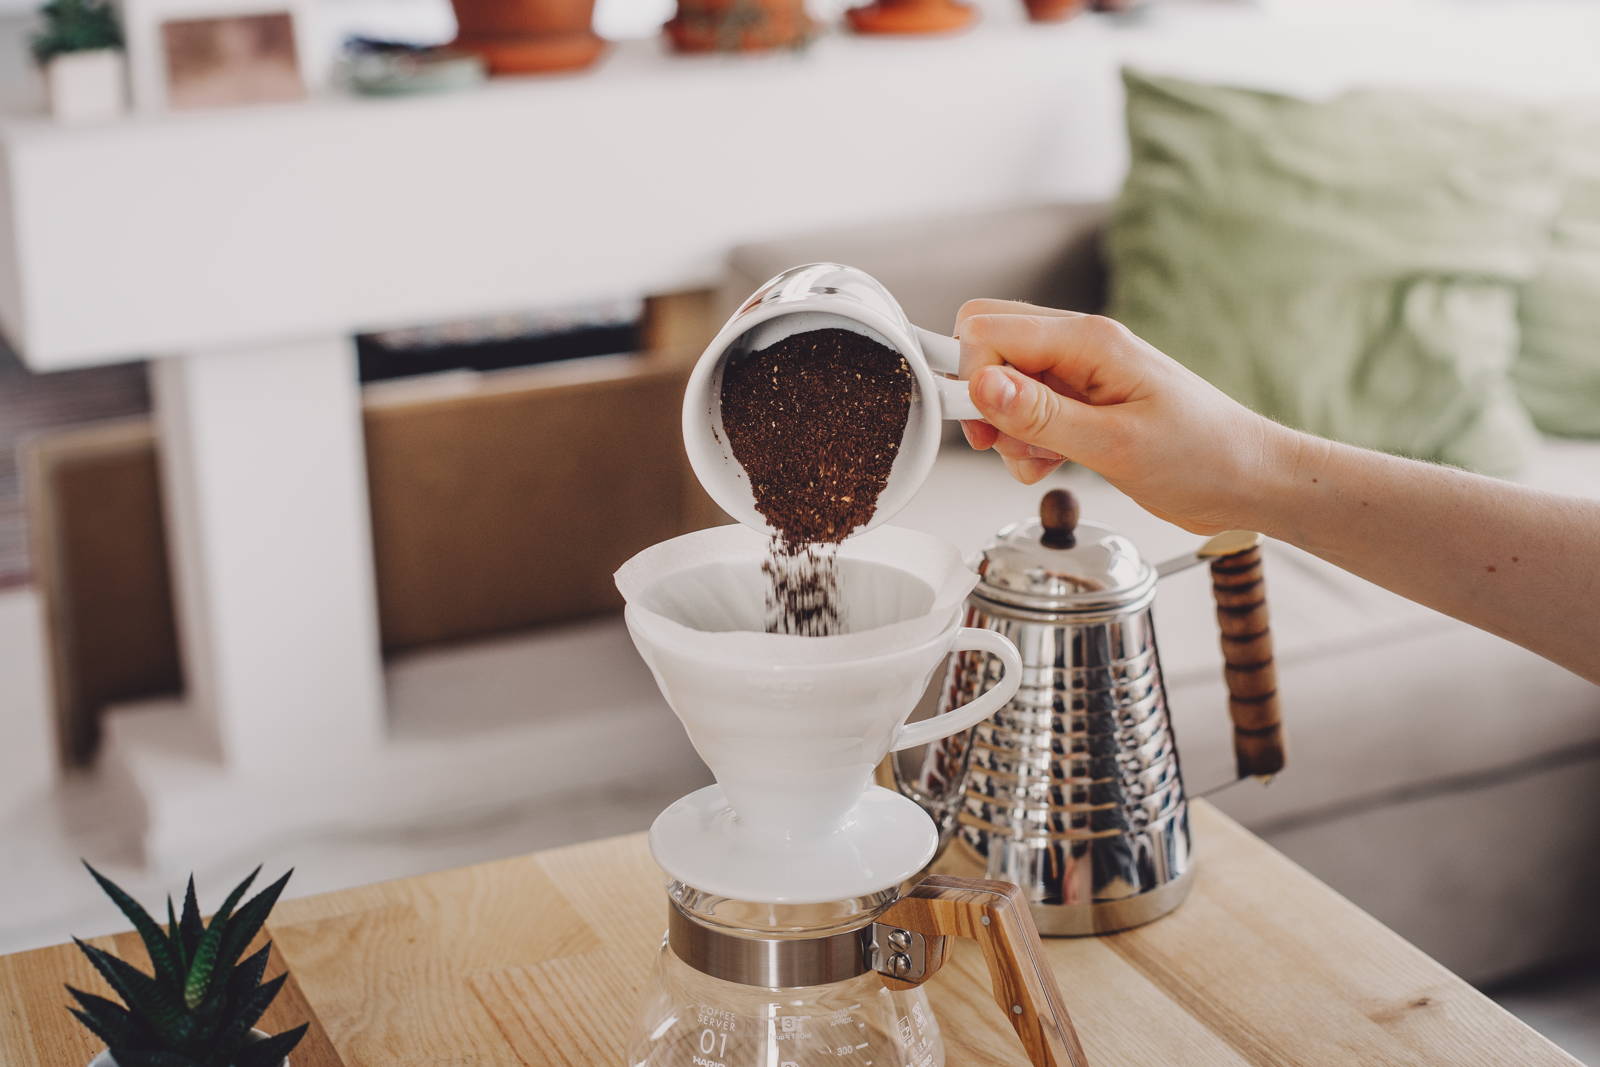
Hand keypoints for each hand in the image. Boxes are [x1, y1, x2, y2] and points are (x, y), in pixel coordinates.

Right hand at [955, 299, 1292, 534]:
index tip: (982, 426)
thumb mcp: (1116, 444)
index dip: (972, 378)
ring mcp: (1081, 375)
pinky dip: (1025, 441)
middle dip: (980, 397)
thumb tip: (981, 384)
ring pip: (1003, 381)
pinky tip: (1051, 464)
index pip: (990, 331)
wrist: (1250, 481)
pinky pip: (1028, 410)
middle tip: (1000, 442)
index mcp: (1089, 340)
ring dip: (1006, 427)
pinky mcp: (1083, 405)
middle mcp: (1080, 347)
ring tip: (1040, 459)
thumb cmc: (1205, 456)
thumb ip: (1042, 415)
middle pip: (990, 344)